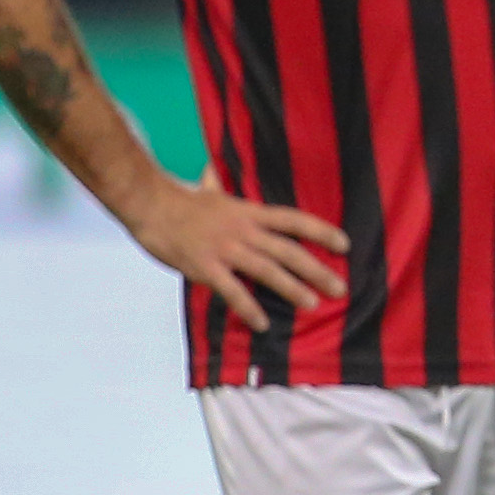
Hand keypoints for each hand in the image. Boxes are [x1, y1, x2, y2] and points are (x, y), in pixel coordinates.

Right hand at [121, 170, 347, 332]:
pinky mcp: (205, 267)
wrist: (148, 205)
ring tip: (312, 304)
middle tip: (340, 289)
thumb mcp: (209, 191)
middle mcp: (244, 230)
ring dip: (292, 289)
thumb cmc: (179, 201)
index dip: (321, 231)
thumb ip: (219, 186)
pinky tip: (262, 324)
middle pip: (289, 250)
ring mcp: (226, 249)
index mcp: (249, 212)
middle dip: (317, 270)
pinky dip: (249, 308)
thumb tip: (213, 171)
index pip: (294, 220)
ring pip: (267, 271)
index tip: (345, 245)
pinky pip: (232, 291)